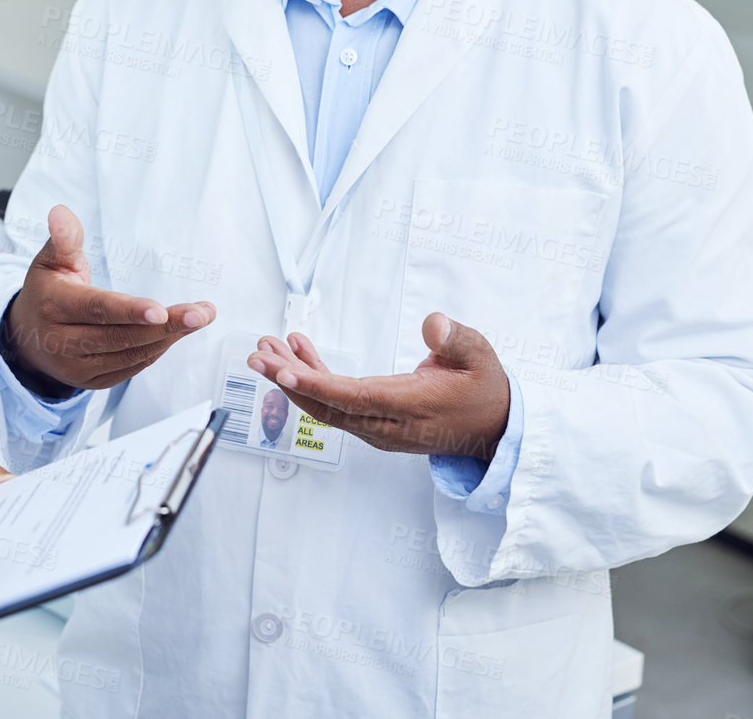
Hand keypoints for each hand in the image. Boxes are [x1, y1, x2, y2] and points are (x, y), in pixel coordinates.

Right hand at [3, 205, 214, 396]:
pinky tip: (175, 333)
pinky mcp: (92, 382)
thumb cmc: (47, 292)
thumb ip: (64, 239)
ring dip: (168, 337)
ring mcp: (77, 367)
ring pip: (130, 355)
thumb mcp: (50, 261)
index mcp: (53, 306)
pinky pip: (131, 368)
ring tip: (198, 318)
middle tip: (201, 313)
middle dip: (165, 326)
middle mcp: (62, 342)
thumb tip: (60, 213)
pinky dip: (156, 350)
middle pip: (120, 336)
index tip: (160, 310)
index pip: (96, 309)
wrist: (27, 338)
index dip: (129, 311)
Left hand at [246, 313, 509, 460]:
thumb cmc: (484, 389)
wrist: (493, 428)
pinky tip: (299, 351)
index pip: (354, 400)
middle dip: (288, 381)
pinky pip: (336, 403)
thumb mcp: (481, 357)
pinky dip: (315, 377)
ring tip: (267, 349)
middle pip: (328, 406)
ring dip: (295, 377)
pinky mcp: (374, 423)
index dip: (317, 387)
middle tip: (258, 355)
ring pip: (327, 406)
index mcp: (410, 407)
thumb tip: (432, 324)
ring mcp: (378, 428)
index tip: (284, 373)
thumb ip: (456, 340)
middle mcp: (387, 424)